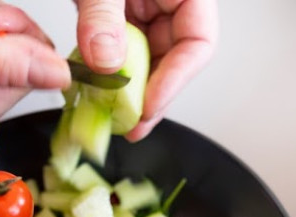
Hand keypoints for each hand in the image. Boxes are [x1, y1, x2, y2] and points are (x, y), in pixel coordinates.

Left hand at [74, 0, 217, 139]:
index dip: (177, 79)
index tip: (149, 105)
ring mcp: (145, 9)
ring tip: (112, 116)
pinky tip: (96, 92)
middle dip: (150, 95)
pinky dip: (107, 72)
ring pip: (146, 59)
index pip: (199, 41)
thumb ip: (103, 13)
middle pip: (173, 58)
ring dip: (128, 89)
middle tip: (132, 126)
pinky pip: (119, 50)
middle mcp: (168, 2)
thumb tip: (107, 62)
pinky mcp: (119, 15)